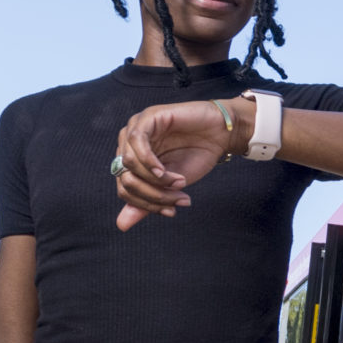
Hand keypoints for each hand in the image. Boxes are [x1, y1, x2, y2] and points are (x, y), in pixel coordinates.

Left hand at [113, 98, 240, 229]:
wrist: (221, 135)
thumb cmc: (197, 155)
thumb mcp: (170, 186)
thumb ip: (146, 201)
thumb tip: (121, 226)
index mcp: (131, 161)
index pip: (125, 190)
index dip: (146, 205)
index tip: (171, 211)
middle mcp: (128, 144)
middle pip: (125, 179)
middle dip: (153, 195)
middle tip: (178, 198)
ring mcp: (136, 128)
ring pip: (128, 163)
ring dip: (156, 180)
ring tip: (179, 183)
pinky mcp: (148, 117)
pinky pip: (137, 142)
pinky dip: (150, 162)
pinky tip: (165, 171)